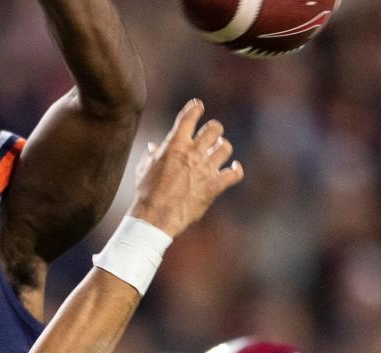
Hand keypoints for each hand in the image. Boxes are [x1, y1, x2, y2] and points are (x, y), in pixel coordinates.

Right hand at [128, 99, 243, 238]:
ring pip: (225, 148)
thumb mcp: (144, 169)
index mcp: (174, 144)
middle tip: (210, 137)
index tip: (198, 107)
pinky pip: (235, 173)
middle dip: (213, 130)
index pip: (189, 116)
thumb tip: (154, 146)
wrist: (155, 217)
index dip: (195, 108)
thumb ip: (151, 154)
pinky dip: (236, 169)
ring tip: (217, 153)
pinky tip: (234, 168)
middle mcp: (193, 152)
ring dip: (222, 149)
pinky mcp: (214, 186)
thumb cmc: (146, 194)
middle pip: (214, 128)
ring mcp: (206, 169)